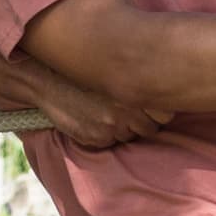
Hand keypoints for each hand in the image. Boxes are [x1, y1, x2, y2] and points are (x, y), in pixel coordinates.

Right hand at [28, 75, 171, 153]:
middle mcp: (127, 112)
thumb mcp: (113, 73)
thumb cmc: (83, 73)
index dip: (159, 111)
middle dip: (144, 122)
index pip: (166, 114)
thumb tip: (159, 97)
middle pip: (150, 128)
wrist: (49, 82)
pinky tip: (92, 120)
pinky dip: (104, 135)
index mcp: (135, 93)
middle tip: (131, 113)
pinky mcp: (96, 138)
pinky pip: (109, 142)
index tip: (153, 107)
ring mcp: (112, 127)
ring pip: (130, 136)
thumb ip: (136, 85)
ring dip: (124, 129)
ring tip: (107, 113)